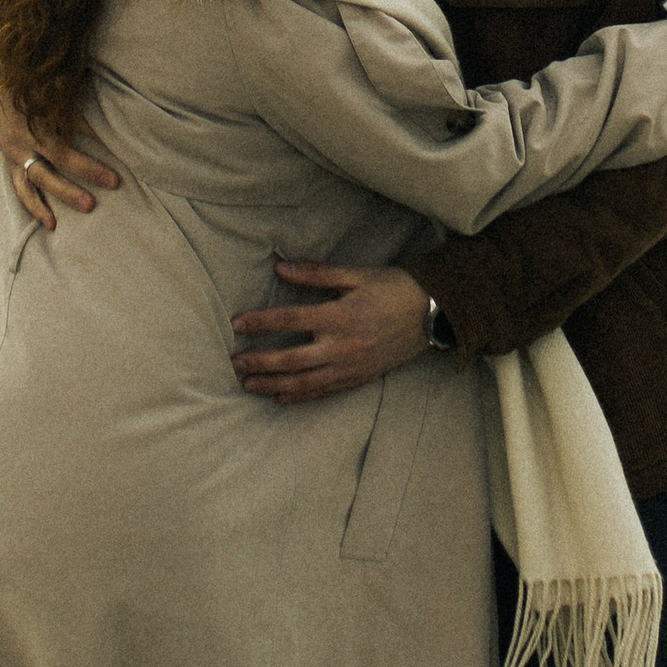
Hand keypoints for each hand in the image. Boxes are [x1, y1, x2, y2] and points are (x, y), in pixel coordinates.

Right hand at [0, 50, 118, 232]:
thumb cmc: (27, 84)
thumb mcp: (47, 81)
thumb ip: (71, 87)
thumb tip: (100, 86)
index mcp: (36, 110)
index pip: (70, 121)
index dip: (93, 130)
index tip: (118, 141)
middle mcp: (25, 134)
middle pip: (57, 154)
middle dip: (86, 168)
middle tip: (114, 181)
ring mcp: (16, 152)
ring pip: (40, 177)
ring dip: (65, 192)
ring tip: (89, 206)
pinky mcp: (10, 164)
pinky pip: (22, 190)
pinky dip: (36, 208)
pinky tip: (53, 224)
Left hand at [231, 258, 434, 403]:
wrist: (432, 312)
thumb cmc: (392, 288)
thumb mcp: (354, 275)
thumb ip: (315, 274)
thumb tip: (279, 269)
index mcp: (340, 316)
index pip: (290, 320)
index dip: (261, 322)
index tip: (237, 323)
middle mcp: (342, 346)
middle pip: (291, 359)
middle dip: (260, 362)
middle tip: (235, 362)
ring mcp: (350, 367)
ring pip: (304, 382)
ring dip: (273, 384)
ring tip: (249, 385)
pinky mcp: (359, 378)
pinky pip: (324, 391)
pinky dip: (300, 396)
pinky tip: (280, 398)